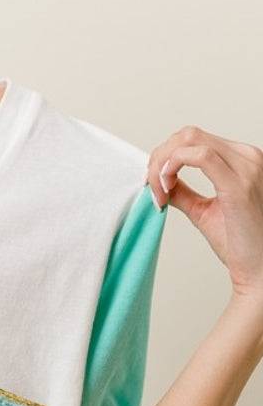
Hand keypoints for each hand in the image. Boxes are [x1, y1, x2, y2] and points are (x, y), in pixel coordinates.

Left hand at [146, 124, 262, 304]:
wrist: (260, 271)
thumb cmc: (240, 245)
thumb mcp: (205, 211)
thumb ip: (184, 192)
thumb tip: (159, 181)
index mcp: (243, 160)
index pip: (195, 139)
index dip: (166, 157)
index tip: (155, 185)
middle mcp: (248, 158)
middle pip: (189, 135)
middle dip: (160, 157)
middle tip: (152, 187)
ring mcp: (246, 168)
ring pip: (189, 140)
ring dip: (162, 163)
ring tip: (159, 191)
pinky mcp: (238, 185)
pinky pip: (198, 156)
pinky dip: (172, 167)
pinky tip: (166, 188)